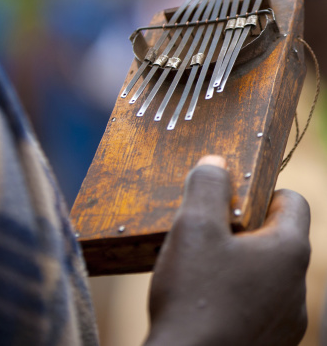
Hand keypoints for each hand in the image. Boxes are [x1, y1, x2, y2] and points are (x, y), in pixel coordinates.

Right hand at [145, 155, 310, 345]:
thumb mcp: (193, 225)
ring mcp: (287, 320)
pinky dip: (235, 293)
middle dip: (242, 227)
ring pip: (265, 272)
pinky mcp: (270, 342)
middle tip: (205, 231)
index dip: (261, 190)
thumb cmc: (194, 295)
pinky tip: (204, 300)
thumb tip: (216, 163)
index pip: (293, 201)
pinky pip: (257, 303)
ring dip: (238, 261)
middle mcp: (297, 286)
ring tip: (200, 267)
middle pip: (277, 236)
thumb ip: (207, 185)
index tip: (229, 198)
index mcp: (288, 250)